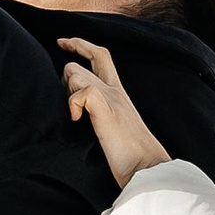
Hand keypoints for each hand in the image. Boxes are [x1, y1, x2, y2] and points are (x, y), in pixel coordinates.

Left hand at [58, 36, 171, 189]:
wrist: (150, 172)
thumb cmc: (133, 160)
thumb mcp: (115, 130)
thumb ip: (102, 117)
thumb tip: (78, 116)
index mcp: (120, 95)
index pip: (102, 57)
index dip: (82, 44)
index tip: (64, 42)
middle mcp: (117, 92)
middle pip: (95, 54)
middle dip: (73, 54)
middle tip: (63, 67)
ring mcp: (113, 99)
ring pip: (77, 72)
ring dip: (68, 89)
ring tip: (76, 113)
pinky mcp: (107, 110)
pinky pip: (82, 91)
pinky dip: (73, 103)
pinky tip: (77, 120)